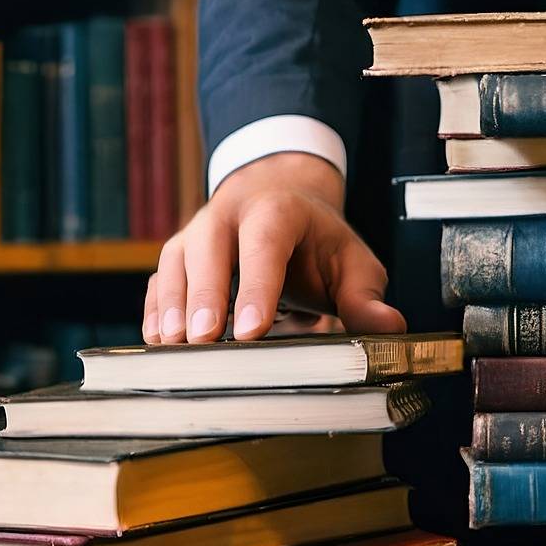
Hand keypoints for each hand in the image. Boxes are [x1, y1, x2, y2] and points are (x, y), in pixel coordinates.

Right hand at [143, 152, 406, 342]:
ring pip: (174, 262)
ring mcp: (195, 232)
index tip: (250, 331)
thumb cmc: (318, 241)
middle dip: (203, 296)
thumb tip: (391, 327)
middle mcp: (228, 215)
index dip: (256, 286)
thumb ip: (366, 297)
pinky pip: (157, 281)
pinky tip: (157, 344)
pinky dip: (154, 310)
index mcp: (277, 210)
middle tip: (203, 340)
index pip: (264, 244)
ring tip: (172, 347)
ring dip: (170, 305)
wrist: (279, 198)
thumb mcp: (352, 262)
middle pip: (208, 249)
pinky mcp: (176, 255)